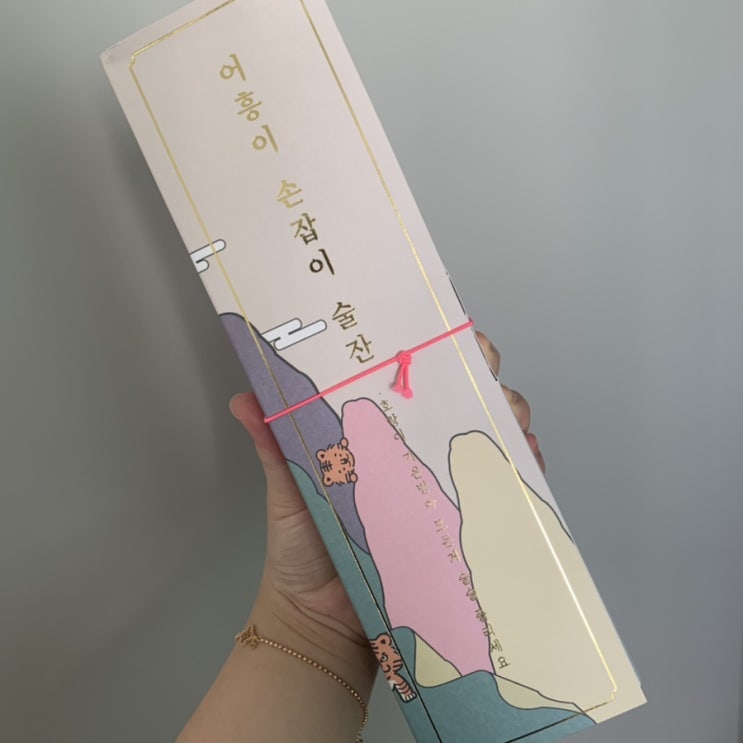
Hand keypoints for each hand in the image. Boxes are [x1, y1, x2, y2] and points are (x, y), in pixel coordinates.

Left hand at [230, 332, 544, 643]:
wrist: (323, 624)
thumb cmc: (303, 551)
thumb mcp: (290, 490)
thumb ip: (273, 446)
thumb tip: (244, 399)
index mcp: (377, 437)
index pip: (410, 381)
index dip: (431, 351)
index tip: (441, 330)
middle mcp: (416, 454)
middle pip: (460, 399)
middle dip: (481, 372)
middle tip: (483, 365)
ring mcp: (445, 489)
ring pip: (491, 435)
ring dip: (508, 413)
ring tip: (506, 410)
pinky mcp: (466, 527)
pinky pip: (504, 493)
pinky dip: (521, 471)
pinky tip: (522, 457)